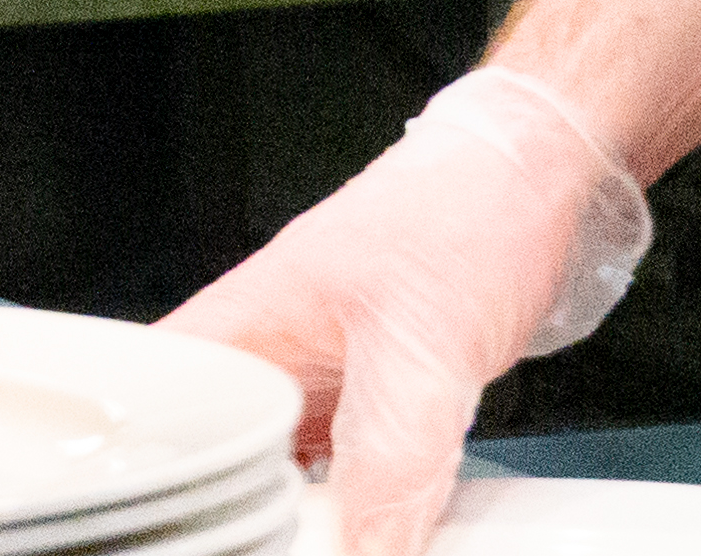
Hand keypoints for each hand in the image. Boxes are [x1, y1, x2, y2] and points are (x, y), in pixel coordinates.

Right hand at [163, 67, 650, 555]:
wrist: (547, 182)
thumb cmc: (464, 208)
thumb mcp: (420, 345)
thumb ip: (392, 457)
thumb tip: (368, 548)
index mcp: (242, 324)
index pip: (153, 406)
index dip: (154, 468)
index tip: (184, 524)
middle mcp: (274, 358)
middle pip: (223, 458)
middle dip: (245, 512)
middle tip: (284, 540)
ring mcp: (327, 385)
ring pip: (288, 474)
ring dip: (309, 515)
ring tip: (331, 541)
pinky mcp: (381, 407)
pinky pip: (354, 478)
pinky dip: (365, 511)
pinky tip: (389, 531)